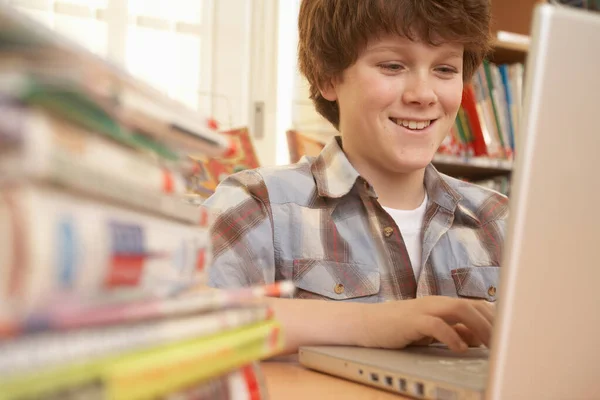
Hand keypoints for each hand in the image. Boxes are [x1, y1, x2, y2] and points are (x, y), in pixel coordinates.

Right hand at [358, 296, 494, 352]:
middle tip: (503, 342)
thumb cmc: (398, 327)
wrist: (366, 324)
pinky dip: (451, 336)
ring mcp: (423, 309)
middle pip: (471, 304)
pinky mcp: (411, 321)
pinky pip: (436, 325)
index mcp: (442, 304)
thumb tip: (478, 338)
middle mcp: (435, 302)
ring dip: (477, 326)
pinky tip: (459, 348)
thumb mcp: (430, 330)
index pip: (475, 304)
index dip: (494, 317)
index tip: (508, 333)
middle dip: (491, 322)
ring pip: (458, 308)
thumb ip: (453, 331)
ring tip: (488, 344)